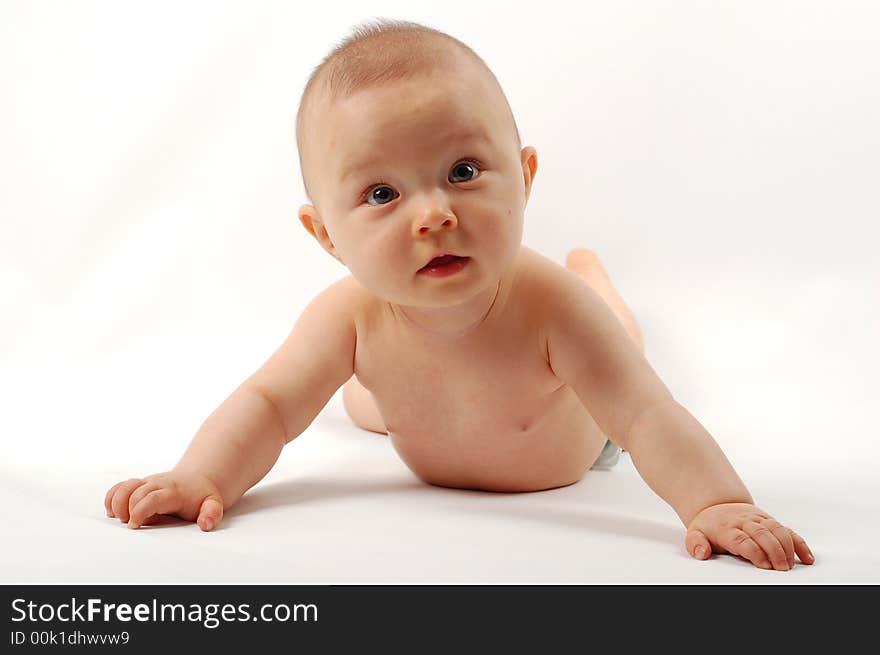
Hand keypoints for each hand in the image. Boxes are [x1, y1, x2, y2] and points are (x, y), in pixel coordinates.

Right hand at [104, 470, 223, 530]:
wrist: (198, 480)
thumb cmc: (202, 496)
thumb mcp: (213, 504)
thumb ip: (212, 514)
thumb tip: (206, 524)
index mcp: (173, 491)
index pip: (152, 497)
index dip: (139, 510)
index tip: (135, 525)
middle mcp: (157, 484)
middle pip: (134, 493)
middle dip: (126, 511)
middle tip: (132, 526)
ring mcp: (146, 484)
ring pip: (123, 487)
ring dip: (116, 503)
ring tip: (120, 518)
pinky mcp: (138, 486)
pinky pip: (119, 487)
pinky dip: (112, 498)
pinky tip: (114, 512)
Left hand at [685, 502, 814, 570]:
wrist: (718, 505)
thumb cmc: (709, 526)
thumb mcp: (695, 534)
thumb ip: (695, 544)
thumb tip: (701, 553)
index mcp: (726, 527)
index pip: (742, 539)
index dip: (754, 551)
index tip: (763, 564)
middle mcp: (745, 521)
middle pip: (763, 534)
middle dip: (773, 551)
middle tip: (780, 569)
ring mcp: (760, 520)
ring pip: (777, 529)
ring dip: (787, 547)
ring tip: (790, 565)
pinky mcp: (771, 522)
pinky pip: (788, 531)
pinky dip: (799, 543)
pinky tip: (807, 558)